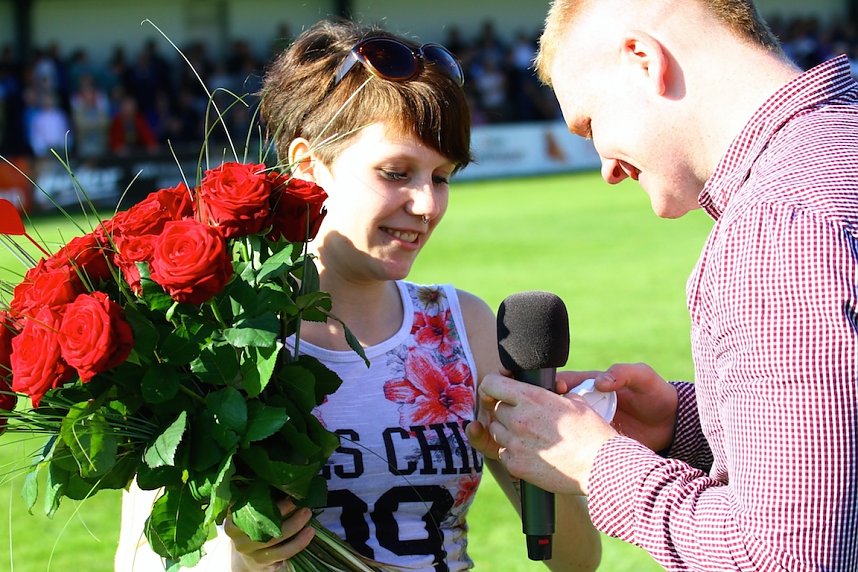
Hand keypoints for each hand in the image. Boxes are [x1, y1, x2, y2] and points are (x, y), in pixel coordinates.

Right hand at [225, 497, 314, 570]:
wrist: (246, 554)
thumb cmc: (251, 524)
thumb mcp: (248, 510)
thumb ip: (255, 495)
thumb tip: (274, 476)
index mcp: (233, 520)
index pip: (251, 510)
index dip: (271, 503)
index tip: (288, 494)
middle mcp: (239, 538)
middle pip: (265, 526)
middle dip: (287, 514)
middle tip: (304, 506)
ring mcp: (250, 552)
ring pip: (276, 541)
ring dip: (296, 528)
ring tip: (309, 517)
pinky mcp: (262, 564)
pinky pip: (283, 554)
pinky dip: (298, 543)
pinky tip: (309, 534)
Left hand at [478, 372, 616, 495]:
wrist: (601, 467)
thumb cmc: (592, 433)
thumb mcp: (575, 402)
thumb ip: (554, 394)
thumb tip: (551, 390)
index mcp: (532, 398)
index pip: (492, 383)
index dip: (493, 385)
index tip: (498, 390)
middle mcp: (519, 419)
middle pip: (495, 409)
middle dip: (506, 411)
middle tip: (524, 417)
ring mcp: (515, 444)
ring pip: (497, 431)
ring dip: (508, 431)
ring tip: (530, 435)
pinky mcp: (516, 465)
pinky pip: (503, 453)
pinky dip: (513, 452)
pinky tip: (532, 453)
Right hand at [558, 363, 677, 451]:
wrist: (672, 424)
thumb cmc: (656, 394)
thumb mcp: (643, 376)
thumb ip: (623, 372)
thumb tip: (599, 382)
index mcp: (593, 385)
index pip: (566, 382)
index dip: (556, 385)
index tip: (557, 389)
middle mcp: (588, 405)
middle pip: (561, 407)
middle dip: (552, 410)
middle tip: (552, 415)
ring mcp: (593, 425)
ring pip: (568, 427)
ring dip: (562, 431)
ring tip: (557, 435)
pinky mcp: (600, 443)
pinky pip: (584, 445)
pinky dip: (576, 448)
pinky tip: (573, 451)